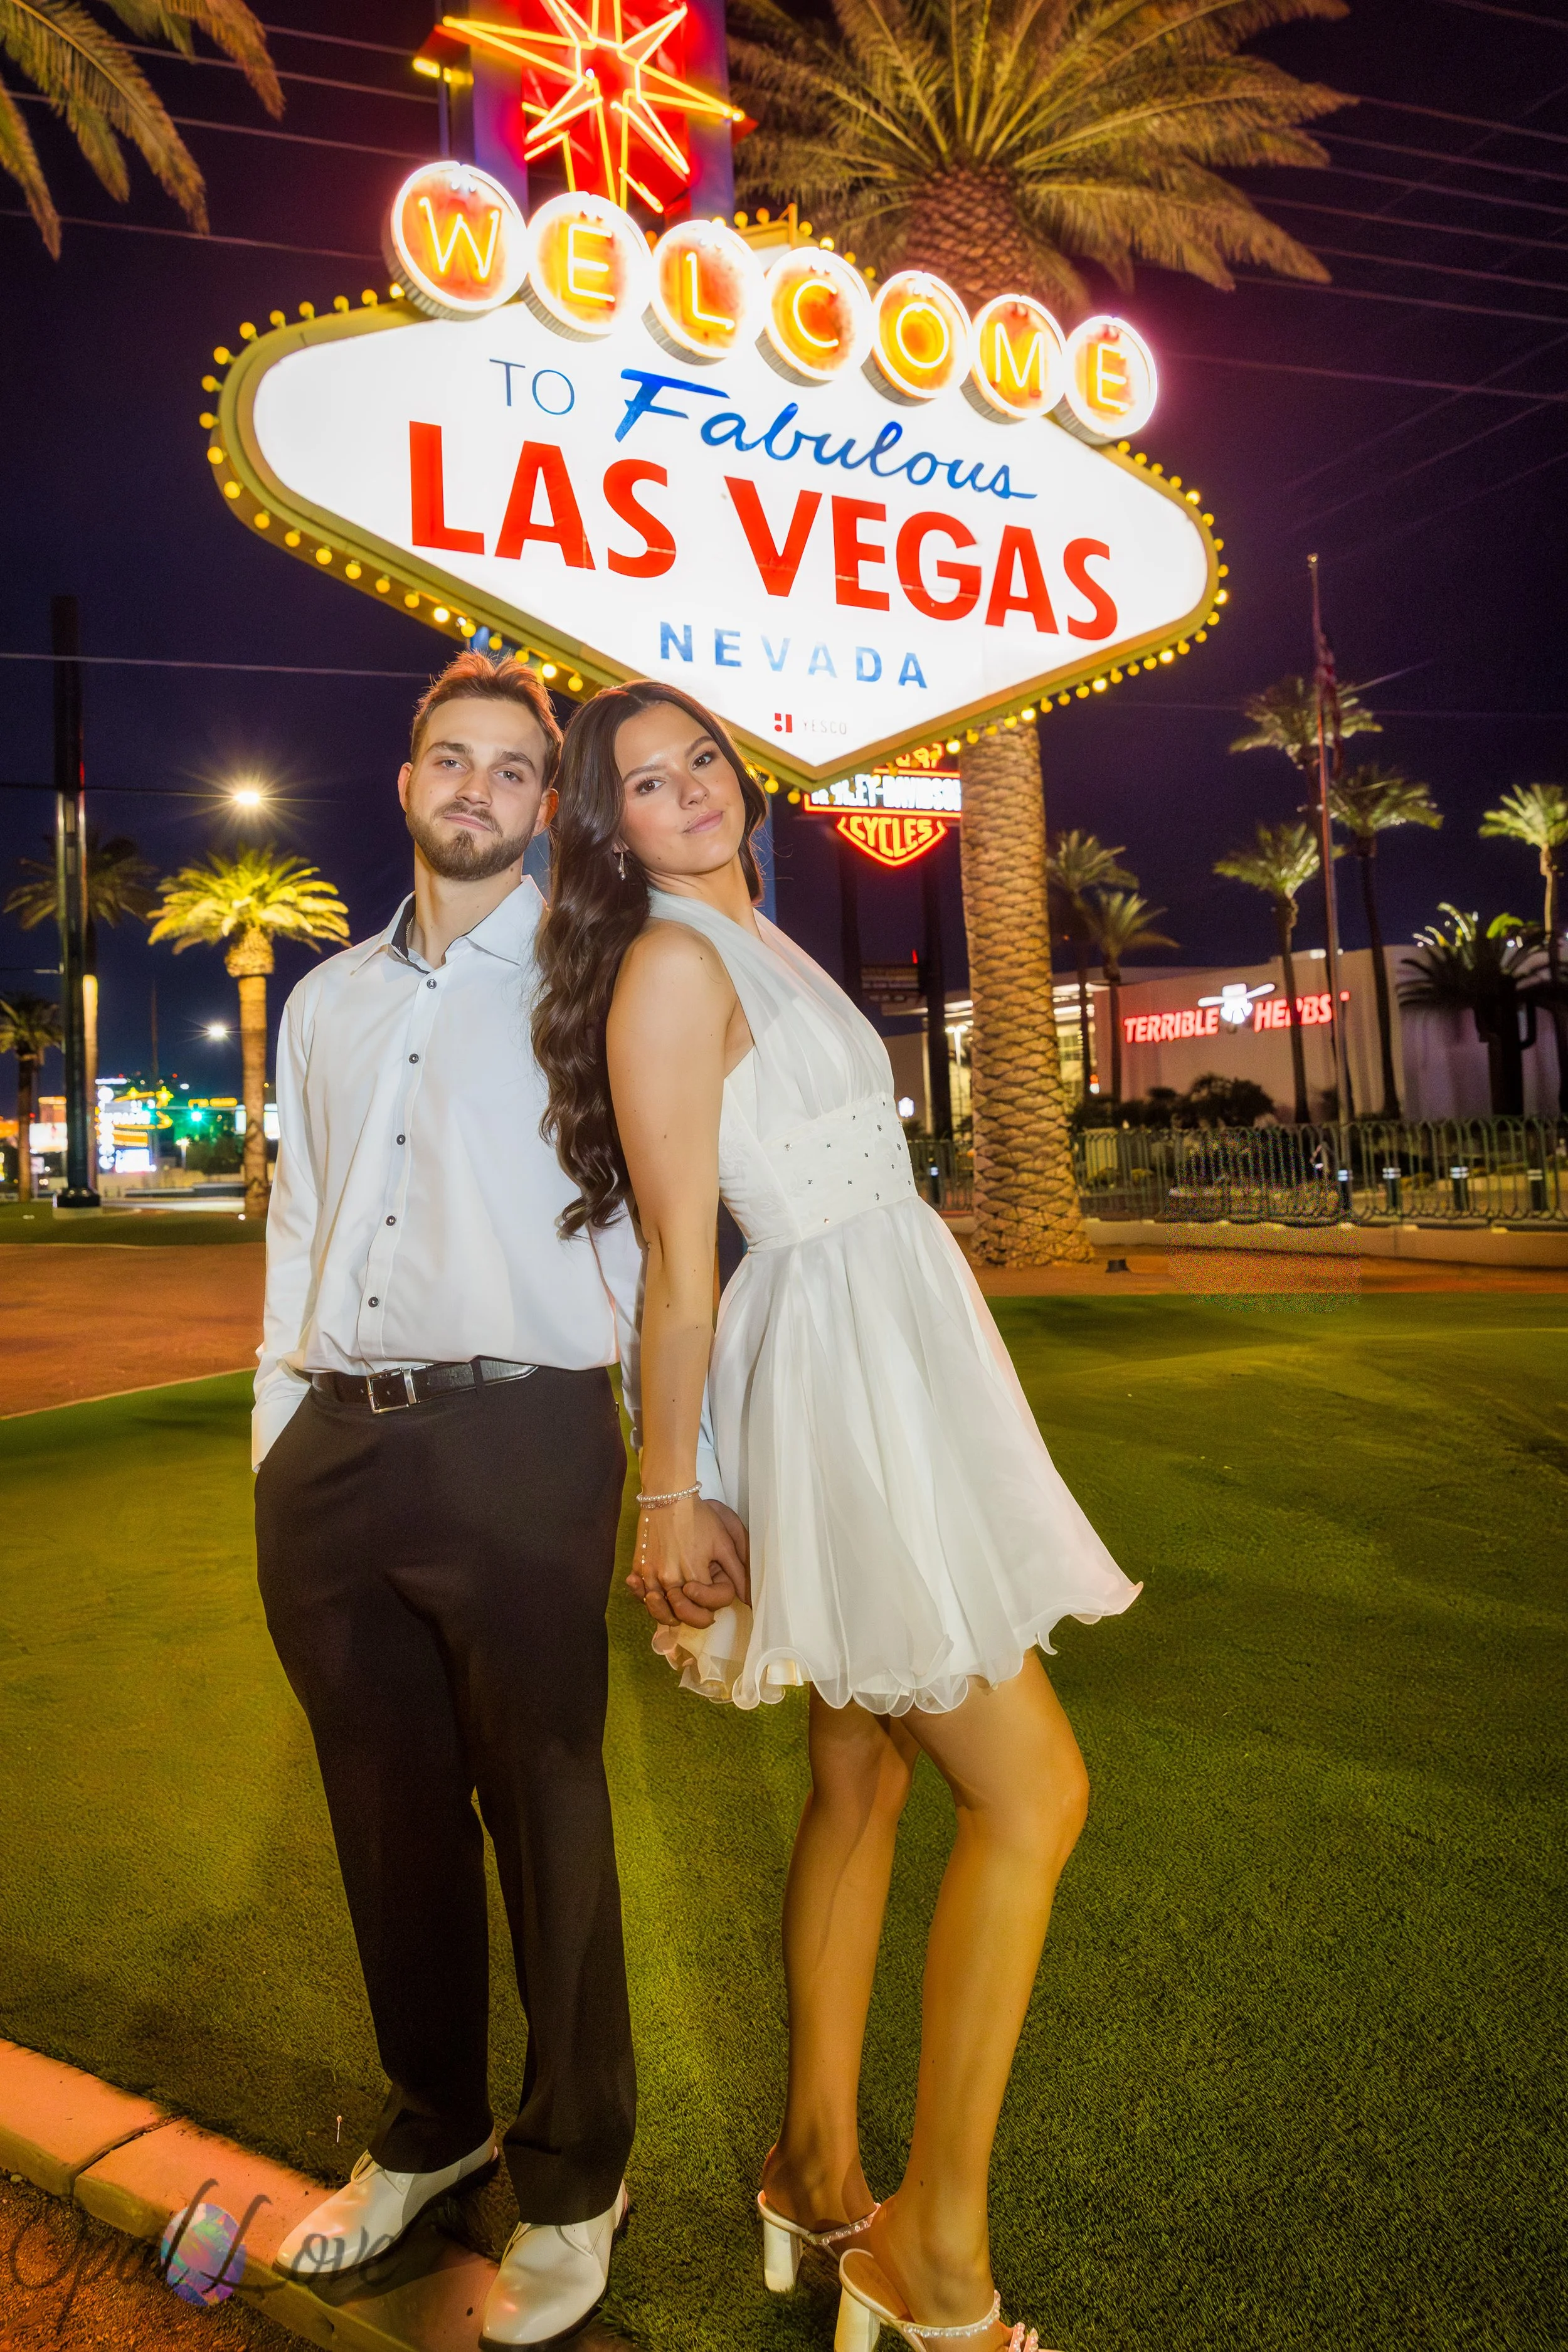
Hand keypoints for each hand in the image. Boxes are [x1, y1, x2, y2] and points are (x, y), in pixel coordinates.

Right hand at [627, 1496, 749, 1627]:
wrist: (669, 1497)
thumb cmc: (698, 1517)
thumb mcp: (723, 1543)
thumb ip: (737, 1573)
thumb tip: (749, 1598)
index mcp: (694, 1573)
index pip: (705, 1606)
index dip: (712, 1603)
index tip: (712, 1591)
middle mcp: (670, 1578)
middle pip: (680, 1614)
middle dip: (692, 1616)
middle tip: (697, 1607)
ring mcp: (652, 1574)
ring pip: (657, 1609)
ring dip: (668, 1614)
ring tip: (675, 1607)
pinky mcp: (639, 1567)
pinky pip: (639, 1593)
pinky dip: (644, 1598)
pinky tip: (651, 1594)